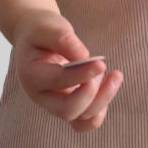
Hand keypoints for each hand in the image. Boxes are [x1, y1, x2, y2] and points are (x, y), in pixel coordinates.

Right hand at [11, 9, 123, 132]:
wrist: (35, 38)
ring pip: (81, 119)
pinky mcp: (68, 104)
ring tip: (116, 74)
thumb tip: (86, 58)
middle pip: (68, 110)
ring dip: (103, 100)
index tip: (101, 63)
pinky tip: (108, 85)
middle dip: (91, 93)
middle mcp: (42, 96)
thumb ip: (64, 40)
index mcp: (32, 76)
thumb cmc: (42, 31)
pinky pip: (86, 121)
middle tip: (101, 66)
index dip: (82, 74)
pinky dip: (101, 108)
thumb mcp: (49, 27)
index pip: (59, 81)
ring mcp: (55, 104)